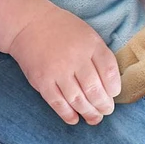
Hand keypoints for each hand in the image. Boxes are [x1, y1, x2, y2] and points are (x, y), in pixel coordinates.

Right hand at [8, 8, 120, 125]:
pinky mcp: (42, 81)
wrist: (30, 24)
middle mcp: (75, 58)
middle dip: (103, 105)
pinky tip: (75, 119)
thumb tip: (110, 84)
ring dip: (89, 113)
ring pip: (78, 100)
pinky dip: (68, 114)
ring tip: (95, 118)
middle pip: (95, 89)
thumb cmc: (63, 30)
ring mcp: (58, 71)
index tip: (114, 94)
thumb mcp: (87, 35)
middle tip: (106, 110)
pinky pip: (58, 103)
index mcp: (91, 45)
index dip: (114, 87)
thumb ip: (99, 55)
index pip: (109, 71)